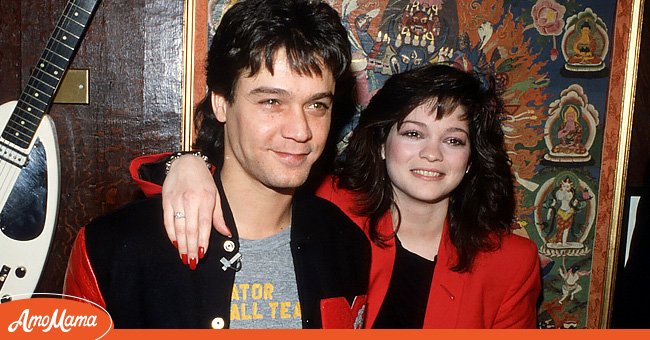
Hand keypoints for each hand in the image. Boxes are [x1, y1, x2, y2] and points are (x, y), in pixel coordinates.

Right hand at [161, 154, 230, 268]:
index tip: (202, 254)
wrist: (185, 162)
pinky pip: (168, 221)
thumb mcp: (216, 195)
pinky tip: (175, 243)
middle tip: (191, 262)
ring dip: (181, 245)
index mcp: (205, 199)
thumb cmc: (203, 180)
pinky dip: (171, 234)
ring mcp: (177, 201)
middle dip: (191, 248)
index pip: (204, 225)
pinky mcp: (166, 201)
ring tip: (183, 257)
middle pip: (190, 230)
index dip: (202, 241)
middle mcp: (190, 201)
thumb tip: (226, 233)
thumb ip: (218, 216)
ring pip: (178, 228)